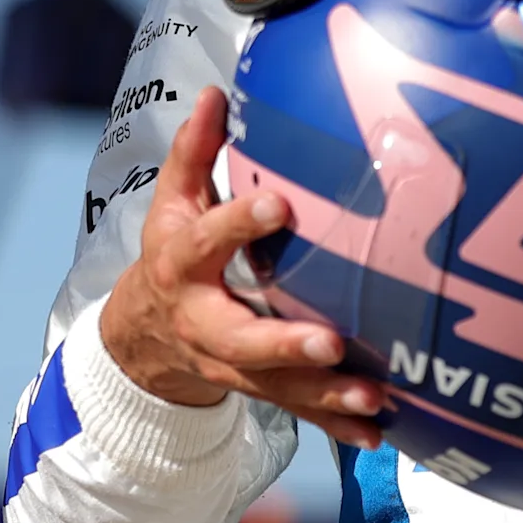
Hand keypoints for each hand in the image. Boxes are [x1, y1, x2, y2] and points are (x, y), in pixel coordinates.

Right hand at [99, 88, 387, 446]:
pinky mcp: (256, 390)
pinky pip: (297, 410)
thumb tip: (216, 92)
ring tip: (372, 395)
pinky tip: (378, 430)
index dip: (238, 224)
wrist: (144, 340)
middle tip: (331, 341)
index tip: (281, 205)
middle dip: (284, 344)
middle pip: (241, 337)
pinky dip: (336, 424)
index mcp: (181, 266)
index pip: (206, 241)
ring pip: (276, 385)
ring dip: (325, 395)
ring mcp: (231, 364)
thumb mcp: (171, 203)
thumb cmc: (172, 254)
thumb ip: (194, 151)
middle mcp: (204, 322)